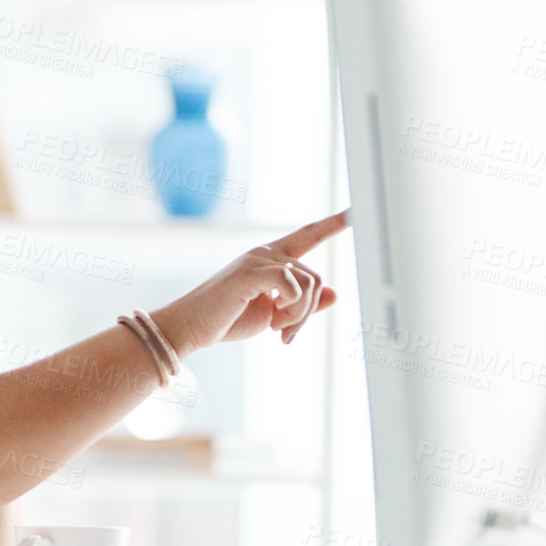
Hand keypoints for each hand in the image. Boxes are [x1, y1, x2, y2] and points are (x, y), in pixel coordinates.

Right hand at [153, 211, 348, 353]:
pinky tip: (273, 323)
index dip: (331, 224)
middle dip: (307, 312)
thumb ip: (303, 303)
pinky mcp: (249, 272)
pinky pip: (291, 284)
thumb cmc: (227, 319)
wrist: (190, 329)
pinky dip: (290, 308)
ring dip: (299, 316)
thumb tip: (335, 293)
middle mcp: (265, 252)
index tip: (355, 210)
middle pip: (314, 277)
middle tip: (286, 335)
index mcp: (270, 258)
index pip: (307, 235)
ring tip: (278, 331)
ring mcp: (257, 260)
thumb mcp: (273, 313)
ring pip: (307, 283)